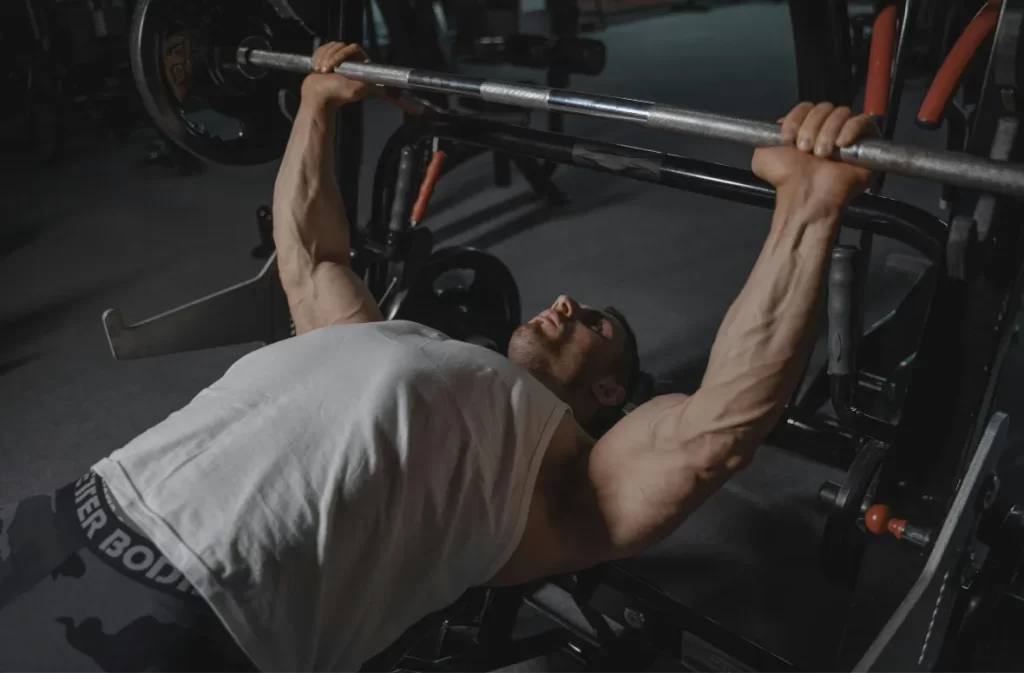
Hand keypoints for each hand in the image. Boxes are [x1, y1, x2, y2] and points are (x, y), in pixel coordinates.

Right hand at [301, 42, 377, 109]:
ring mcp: (338, 58)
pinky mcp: (326, 57)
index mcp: (360, 66)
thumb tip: (383, 86)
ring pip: (331, 45)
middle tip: (325, 71)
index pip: (354, 48)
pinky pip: (323, 48)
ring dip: (323, 57)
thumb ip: (369, 84)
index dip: (343, 54)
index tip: (335, 66)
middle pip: (341, 45)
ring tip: (320, 71)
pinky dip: (318, 56)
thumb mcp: (356, 90)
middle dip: (331, 56)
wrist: (316, 97)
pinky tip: (316, 68)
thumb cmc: (336, 94)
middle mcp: (350, 61)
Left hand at [752, 103, 879, 206]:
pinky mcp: (868, 143)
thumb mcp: (763, 157)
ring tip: (822, 155)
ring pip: (842, 113)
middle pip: (824, 107)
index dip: (796, 118)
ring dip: (828, 132)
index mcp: (806, 128)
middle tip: (805, 150)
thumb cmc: (786, 179)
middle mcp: (827, 129)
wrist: (805, 197)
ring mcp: (848, 135)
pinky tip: (841, 145)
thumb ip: (767, 137)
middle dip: (811, 127)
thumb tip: (778, 125)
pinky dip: (851, 129)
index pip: (807, 107)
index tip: (788, 138)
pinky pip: (864, 121)